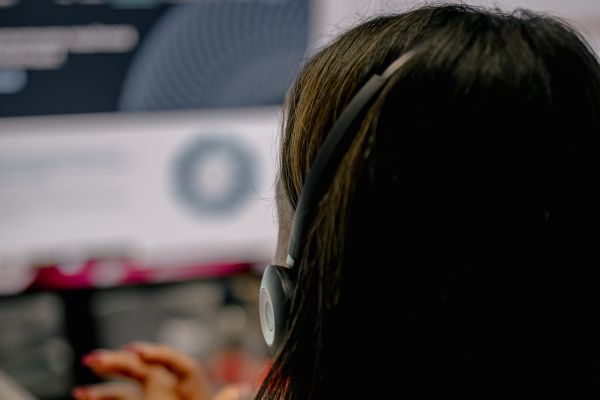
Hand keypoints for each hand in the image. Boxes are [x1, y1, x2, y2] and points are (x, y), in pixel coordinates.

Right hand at [72, 342, 212, 399]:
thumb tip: (238, 390)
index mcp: (195, 391)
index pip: (184, 366)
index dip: (162, 355)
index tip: (137, 351)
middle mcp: (174, 391)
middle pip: (148, 369)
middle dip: (123, 360)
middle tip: (96, 358)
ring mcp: (154, 398)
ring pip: (129, 381)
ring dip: (107, 372)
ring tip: (88, 364)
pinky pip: (120, 399)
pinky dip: (100, 396)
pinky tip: (82, 395)